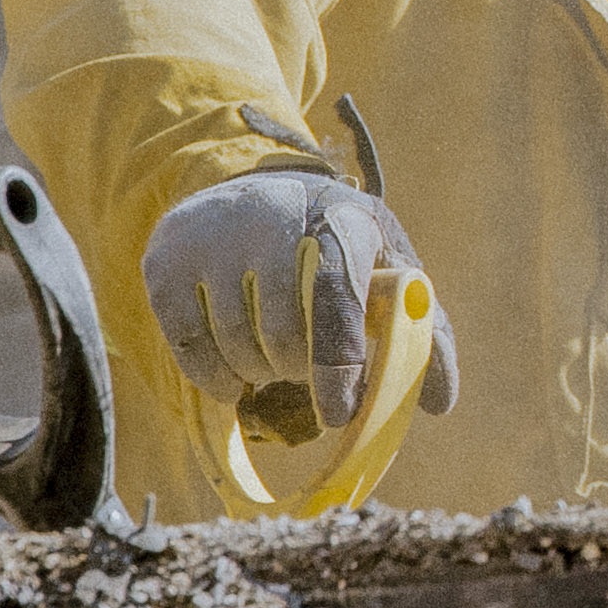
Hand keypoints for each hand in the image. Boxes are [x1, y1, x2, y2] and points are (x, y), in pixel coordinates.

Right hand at [147, 167, 449, 449]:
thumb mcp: (385, 270)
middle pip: (281, 332)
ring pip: (235, 344)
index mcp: (341, 218)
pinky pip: (190, 347)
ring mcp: (213, 237)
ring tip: (273, 363)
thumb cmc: (336, 248)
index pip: (335, 292)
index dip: (339, 361)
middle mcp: (272, 217)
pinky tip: (234, 374)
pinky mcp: (166, 260)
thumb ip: (423, 333)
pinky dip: (214, 378)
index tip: (340, 414)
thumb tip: (441, 402)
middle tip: (303, 372)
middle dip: (297, 371)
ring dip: (258, 375)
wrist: (251, 193)